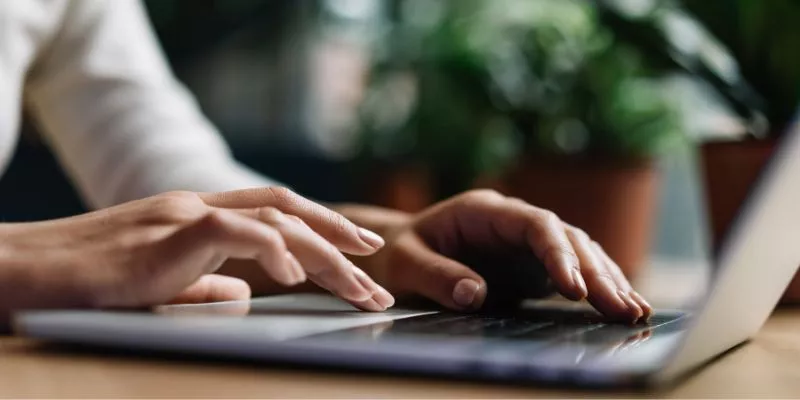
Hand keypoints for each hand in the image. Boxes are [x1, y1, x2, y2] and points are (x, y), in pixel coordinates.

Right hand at [0, 188, 394, 317]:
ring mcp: (185, 214)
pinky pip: (235, 232)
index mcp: (200, 216)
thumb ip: (204, 285)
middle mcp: (200, 206)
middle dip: (340, 240)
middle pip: (288, 212)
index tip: (359, 251)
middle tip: (378, 270)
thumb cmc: (87, 282)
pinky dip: (273, 251)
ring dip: (325, 254)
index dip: (323, 228)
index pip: (276, 212)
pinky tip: (298, 278)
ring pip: (275, 220)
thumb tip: (244, 295)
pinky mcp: (169, 232)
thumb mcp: (160, 285)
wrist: (26, 272)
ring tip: (360, 286)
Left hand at [349, 190, 651, 322]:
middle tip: (621, 307)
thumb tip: (474, 295)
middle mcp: (513, 222)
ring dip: (607, 280)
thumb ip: (436, 275)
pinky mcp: (532, 264)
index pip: (535, 224)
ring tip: (634, 312)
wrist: (398, 252)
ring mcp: (526, 242)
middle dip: (596, 272)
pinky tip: (623, 307)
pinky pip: (573, 272)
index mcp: (484, 211)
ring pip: (579, 253)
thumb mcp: (405, 263)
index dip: (558, 252)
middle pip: (566, 238)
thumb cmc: (398, 254)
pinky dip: (597, 288)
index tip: (573, 287)